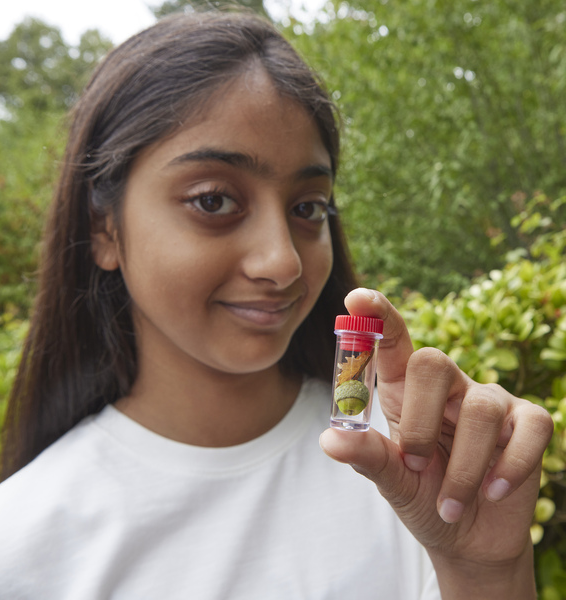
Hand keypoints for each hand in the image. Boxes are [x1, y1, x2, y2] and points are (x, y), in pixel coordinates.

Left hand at [319, 289, 553, 597]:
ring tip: (449, 503)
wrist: (468, 537)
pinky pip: (530, 427)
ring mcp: (490, 401)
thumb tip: (329, 439)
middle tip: (413, 466)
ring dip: (461, 467)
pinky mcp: (527, 423)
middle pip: (433, 363)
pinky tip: (493, 492)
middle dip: (419, 421)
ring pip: (480, 408)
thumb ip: (366, 455)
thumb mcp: (390, 479)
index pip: (393, 342)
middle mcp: (448, 386)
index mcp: (405, 390)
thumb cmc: (422, 496)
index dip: (378, 316)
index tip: (356, 298)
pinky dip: (510, 466)